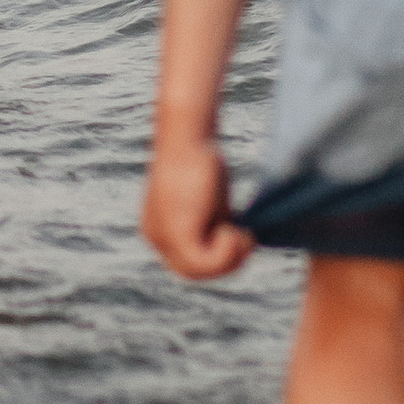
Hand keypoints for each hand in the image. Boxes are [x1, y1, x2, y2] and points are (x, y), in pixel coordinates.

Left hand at [142, 132, 253, 280]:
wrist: (187, 131)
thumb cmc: (201, 156)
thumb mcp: (209, 199)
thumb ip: (215, 223)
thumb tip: (235, 244)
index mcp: (159, 229)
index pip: (189, 263)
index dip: (219, 258)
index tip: (239, 235)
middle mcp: (155, 235)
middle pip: (193, 272)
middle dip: (226, 262)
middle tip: (247, 238)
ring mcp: (163, 235)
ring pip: (199, 272)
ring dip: (229, 259)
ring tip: (245, 234)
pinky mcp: (176, 231)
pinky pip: (204, 262)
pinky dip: (227, 252)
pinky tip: (235, 229)